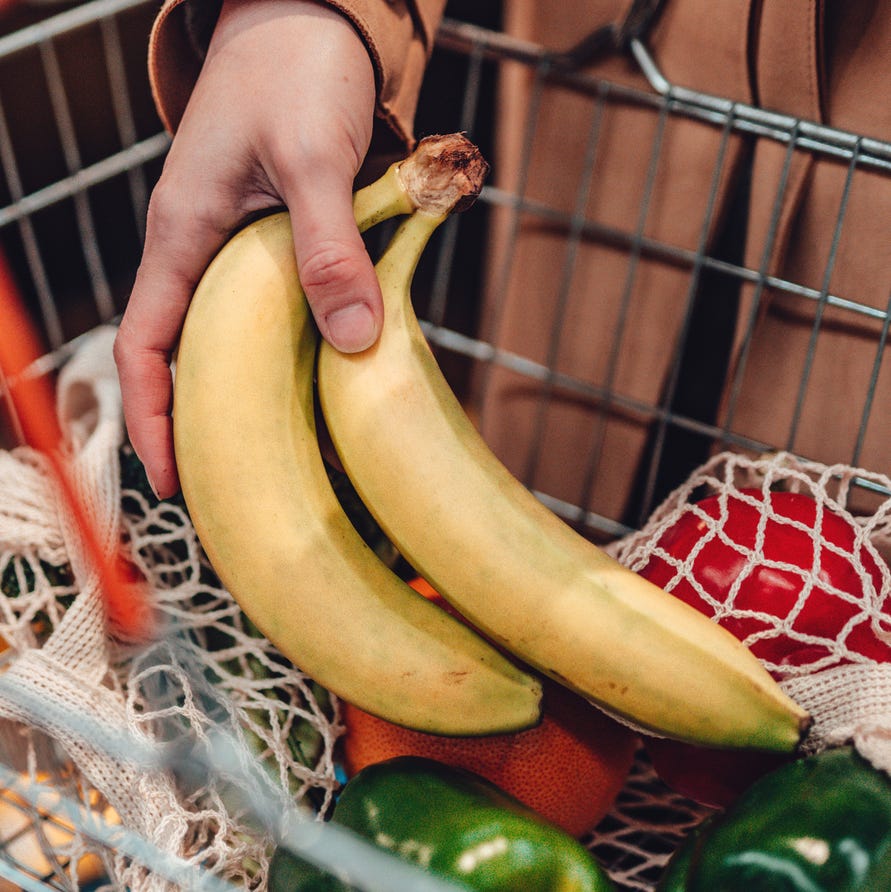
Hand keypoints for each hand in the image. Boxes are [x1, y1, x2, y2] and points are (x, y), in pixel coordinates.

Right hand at [114, 0, 378, 498]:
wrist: (308, 20)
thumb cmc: (294, 72)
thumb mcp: (312, 158)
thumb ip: (328, 247)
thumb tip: (351, 343)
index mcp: (183, 235)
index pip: (143, 344)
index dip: (150, 415)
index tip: (172, 477)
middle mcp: (204, 251)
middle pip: (186, 355)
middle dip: (204, 421)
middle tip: (241, 484)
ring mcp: (241, 249)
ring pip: (236, 337)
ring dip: (257, 389)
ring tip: (288, 452)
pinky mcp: (280, 242)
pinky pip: (279, 309)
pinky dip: (299, 347)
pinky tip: (330, 377)